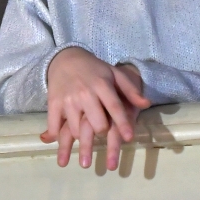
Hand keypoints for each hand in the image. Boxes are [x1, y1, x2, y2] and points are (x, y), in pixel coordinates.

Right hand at [41, 48, 150, 169]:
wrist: (65, 58)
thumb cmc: (94, 70)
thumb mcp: (114, 74)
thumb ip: (130, 90)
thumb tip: (146, 104)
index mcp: (102, 84)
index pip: (114, 107)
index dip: (122, 123)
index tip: (129, 138)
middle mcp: (85, 93)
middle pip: (97, 123)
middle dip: (102, 130)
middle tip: (102, 129)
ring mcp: (68, 99)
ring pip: (77, 130)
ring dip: (82, 136)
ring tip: (84, 135)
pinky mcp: (53, 104)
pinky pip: (55, 126)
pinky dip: (56, 135)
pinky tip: (58, 141)